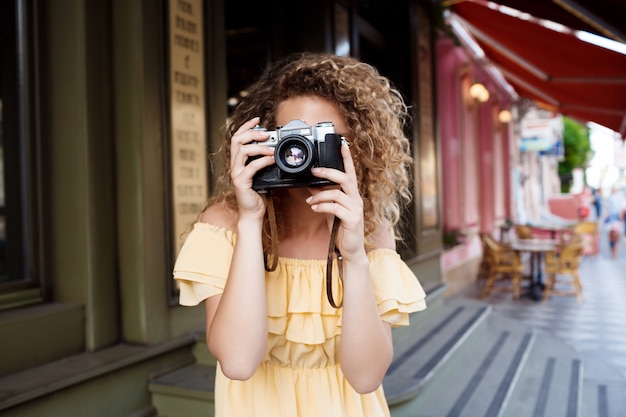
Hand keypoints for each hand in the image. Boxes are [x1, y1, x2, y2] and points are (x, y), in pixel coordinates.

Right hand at [229, 117, 275, 219]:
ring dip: (259, 147)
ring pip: (242, 151)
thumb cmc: (257, 193)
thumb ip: (263, 160)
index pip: (238, 137)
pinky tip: (272, 160)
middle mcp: (235, 165)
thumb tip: (274, 148)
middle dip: (251, 133)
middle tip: (265, 134)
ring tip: (271, 148)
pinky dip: (263, 161)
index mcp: (239, 161)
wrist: (253, 212)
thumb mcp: (261, 173)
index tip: (257, 119)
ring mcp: (236, 173)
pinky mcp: (241, 182)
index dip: (246, 126)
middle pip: (237, 140)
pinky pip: (251, 167)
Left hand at [306, 143, 365, 260]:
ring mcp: (356, 210)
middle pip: (345, 178)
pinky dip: (323, 207)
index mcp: (352, 195)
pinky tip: (315, 209)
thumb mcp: (330, 210)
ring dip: (320, 196)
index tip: (342, 144)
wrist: (351, 250)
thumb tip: (311, 185)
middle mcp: (356, 199)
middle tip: (314, 171)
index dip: (347, 158)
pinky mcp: (352, 220)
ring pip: (337, 194)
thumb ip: (324, 197)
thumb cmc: (342, 230)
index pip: (351, 172)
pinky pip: (336, 208)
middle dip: (329, 172)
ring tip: (311, 202)